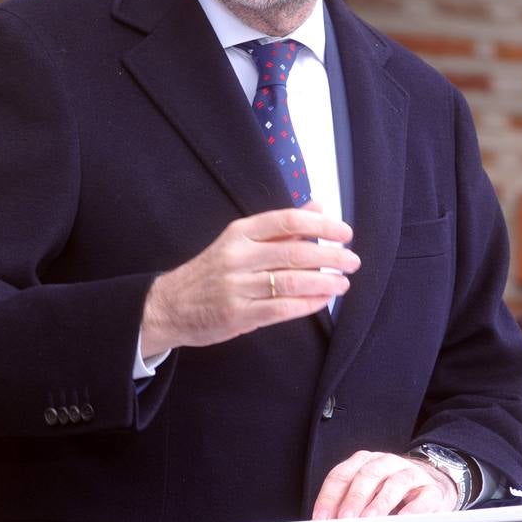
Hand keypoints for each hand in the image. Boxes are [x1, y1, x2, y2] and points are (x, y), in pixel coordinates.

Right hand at [140, 204, 358, 354]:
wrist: (169, 306)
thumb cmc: (212, 270)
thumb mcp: (240, 240)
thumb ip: (280, 227)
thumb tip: (318, 206)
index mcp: (240, 232)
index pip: (286, 220)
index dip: (321, 225)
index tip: (345, 232)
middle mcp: (238, 256)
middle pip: (294, 251)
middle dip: (330, 256)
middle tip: (353, 260)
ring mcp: (237, 286)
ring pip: (290, 281)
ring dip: (323, 282)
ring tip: (343, 283)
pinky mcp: (238, 315)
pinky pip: (281, 308)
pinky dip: (307, 304)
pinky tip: (323, 301)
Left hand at [310, 450, 457, 521]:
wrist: (429, 483)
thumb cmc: (389, 492)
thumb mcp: (363, 497)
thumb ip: (339, 512)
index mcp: (364, 462)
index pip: (342, 475)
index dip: (329, 497)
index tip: (320, 520)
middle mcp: (386, 463)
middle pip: (367, 476)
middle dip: (353, 499)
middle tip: (344, 521)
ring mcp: (410, 473)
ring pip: (394, 483)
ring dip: (380, 504)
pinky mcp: (431, 489)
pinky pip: (423, 498)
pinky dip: (412, 510)